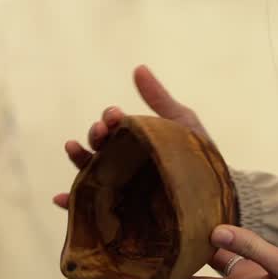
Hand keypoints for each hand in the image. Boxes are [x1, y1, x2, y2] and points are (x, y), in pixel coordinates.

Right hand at [52, 65, 210, 209]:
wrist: (216, 196)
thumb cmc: (198, 156)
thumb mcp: (181, 123)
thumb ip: (159, 98)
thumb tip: (138, 68)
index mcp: (135, 141)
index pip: (114, 127)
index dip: (109, 119)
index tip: (115, 116)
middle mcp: (124, 163)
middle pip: (100, 146)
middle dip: (95, 134)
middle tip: (101, 131)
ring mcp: (121, 186)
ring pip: (90, 172)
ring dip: (78, 159)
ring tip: (72, 148)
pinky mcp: (120, 211)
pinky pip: (89, 208)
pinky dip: (71, 203)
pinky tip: (60, 198)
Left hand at [130, 225, 277, 278]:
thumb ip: (251, 246)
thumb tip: (213, 231)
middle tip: (137, 271)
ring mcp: (252, 277)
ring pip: (209, 269)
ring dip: (186, 261)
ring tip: (162, 247)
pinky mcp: (264, 266)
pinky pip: (231, 256)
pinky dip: (215, 245)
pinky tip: (206, 229)